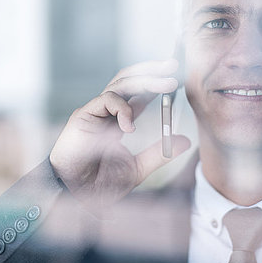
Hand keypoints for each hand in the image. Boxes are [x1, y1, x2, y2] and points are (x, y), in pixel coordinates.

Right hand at [49, 59, 190, 212]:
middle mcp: (106, 111)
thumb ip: (159, 154)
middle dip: (152, 71)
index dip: (156, 83)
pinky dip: (123, 108)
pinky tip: (130, 125)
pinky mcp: (83, 115)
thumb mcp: (138, 169)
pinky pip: (106, 100)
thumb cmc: (101, 184)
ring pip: (120, 83)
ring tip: (167, 83)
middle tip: (173, 65)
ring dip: (146, 80)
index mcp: (118, 120)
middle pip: (130, 80)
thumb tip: (185, 141)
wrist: (76, 196)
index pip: (139, 93)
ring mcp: (95, 111)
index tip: (176, 78)